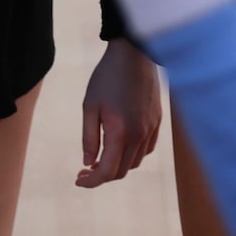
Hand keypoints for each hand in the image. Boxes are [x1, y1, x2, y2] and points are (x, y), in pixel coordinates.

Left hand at [77, 39, 162, 187]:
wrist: (133, 54)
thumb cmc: (106, 78)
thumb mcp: (90, 106)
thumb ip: (89, 138)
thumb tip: (89, 163)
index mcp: (119, 133)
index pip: (107, 172)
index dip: (91, 181)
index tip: (78, 179)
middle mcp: (138, 135)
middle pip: (121, 171)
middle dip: (102, 175)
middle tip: (86, 169)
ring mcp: (151, 129)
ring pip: (135, 162)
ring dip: (118, 165)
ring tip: (101, 157)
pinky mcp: (157, 121)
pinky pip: (146, 149)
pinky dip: (132, 154)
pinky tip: (121, 145)